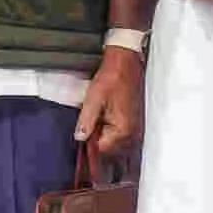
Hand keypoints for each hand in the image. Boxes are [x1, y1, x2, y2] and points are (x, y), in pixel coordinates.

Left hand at [73, 47, 143, 178]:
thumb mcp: (93, 100)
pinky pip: (117, 132)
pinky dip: (108, 127)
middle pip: (109, 147)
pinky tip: (103, 115)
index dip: (89, 143)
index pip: (103, 149)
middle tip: (89, 122)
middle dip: (96, 139)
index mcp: (123, 129)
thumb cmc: (111, 79)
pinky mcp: (130, 120)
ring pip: (113, 140)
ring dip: (102, 133)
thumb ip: (86, 122)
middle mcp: (131, 131)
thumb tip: (80, 138)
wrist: (124, 63)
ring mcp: (132, 126)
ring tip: (97, 115)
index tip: (81, 134)